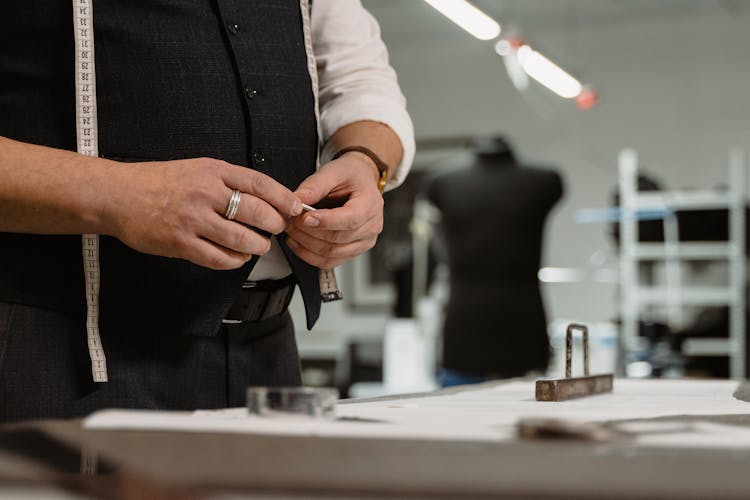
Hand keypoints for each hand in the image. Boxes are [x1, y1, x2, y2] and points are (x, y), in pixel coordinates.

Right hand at [109, 158, 301, 269]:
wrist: (117, 195)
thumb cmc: (159, 182)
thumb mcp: (196, 169)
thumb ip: (227, 181)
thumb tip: (265, 197)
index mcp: (212, 171)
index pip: (259, 183)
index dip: (283, 198)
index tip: (296, 208)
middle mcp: (205, 193)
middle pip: (256, 212)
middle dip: (275, 225)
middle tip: (278, 229)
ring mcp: (193, 219)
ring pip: (241, 239)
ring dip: (257, 246)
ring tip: (259, 246)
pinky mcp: (181, 243)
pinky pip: (219, 258)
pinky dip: (234, 261)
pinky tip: (238, 258)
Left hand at [286, 152, 382, 268]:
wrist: (360, 181)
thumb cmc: (350, 175)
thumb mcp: (333, 171)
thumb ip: (315, 185)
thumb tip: (296, 200)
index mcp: (371, 204)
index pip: (349, 220)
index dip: (325, 222)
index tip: (304, 217)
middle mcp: (372, 226)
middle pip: (337, 239)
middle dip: (309, 232)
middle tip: (290, 220)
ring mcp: (364, 242)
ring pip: (332, 253)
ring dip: (306, 244)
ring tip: (291, 229)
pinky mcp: (354, 251)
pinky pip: (330, 262)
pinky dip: (309, 256)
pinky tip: (297, 243)